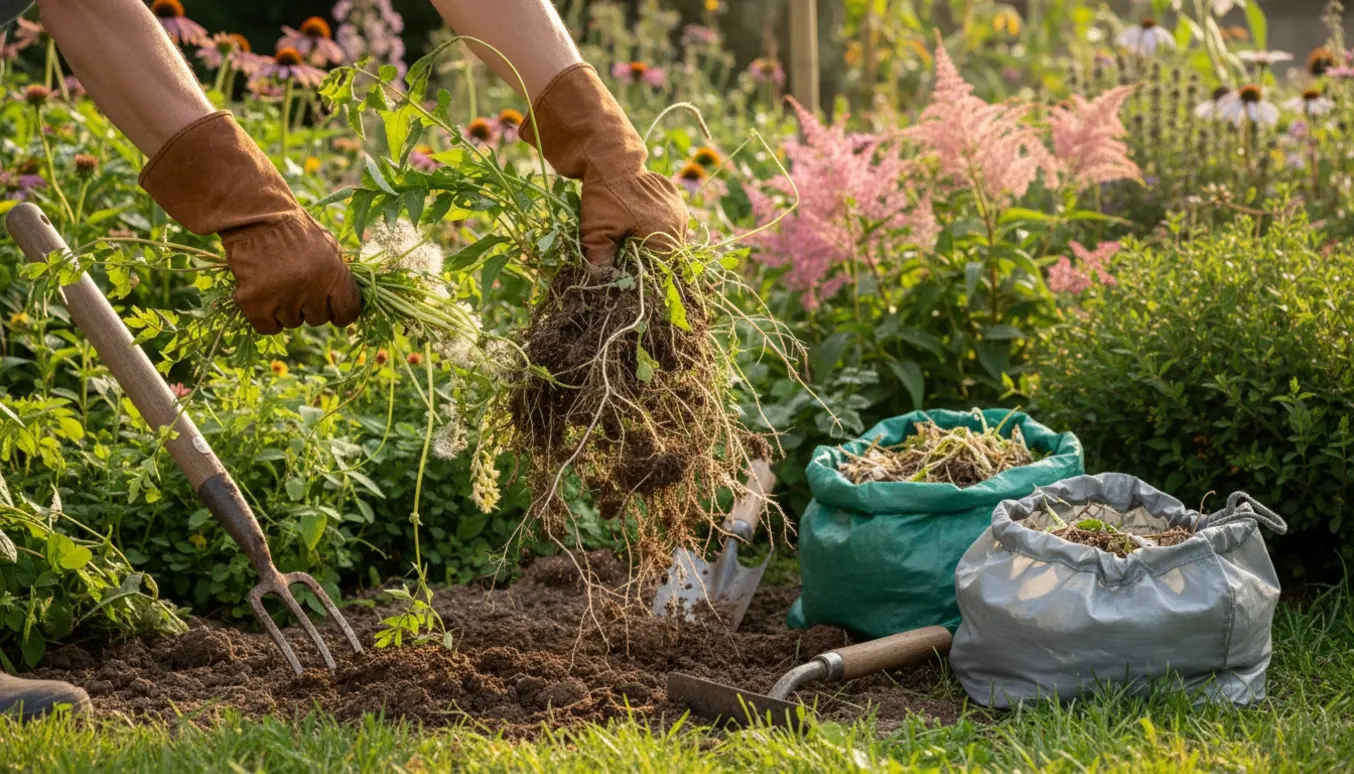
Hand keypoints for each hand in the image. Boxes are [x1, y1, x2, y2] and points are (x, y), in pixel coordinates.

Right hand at [139, 112, 361, 333]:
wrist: (257, 214)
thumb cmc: (295, 229)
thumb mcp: (328, 247)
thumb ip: (339, 275)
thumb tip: (348, 302)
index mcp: (334, 275)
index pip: (348, 313)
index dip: (341, 313)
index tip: (332, 309)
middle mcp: (312, 290)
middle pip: (318, 319)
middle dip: (310, 306)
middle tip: (297, 286)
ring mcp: (283, 297)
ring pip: (292, 322)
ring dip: (286, 308)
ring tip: (277, 283)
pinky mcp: (255, 302)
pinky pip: (268, 327)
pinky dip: (266, 318)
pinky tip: (264, 299)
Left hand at [579, 170, 686, 268]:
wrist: (611, 161)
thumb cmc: (604, 197)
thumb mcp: (596, 231)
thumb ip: (600, 260)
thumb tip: (600, 282)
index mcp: (664, 234)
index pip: (662, 270)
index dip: (646, 277)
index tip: (630, 278)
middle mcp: (678, 224)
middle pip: (670, 257)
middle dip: (653, 263)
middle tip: (632, 264)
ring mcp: (681, 212)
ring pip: (674, 242)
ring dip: (659, 247)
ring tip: (639, 246)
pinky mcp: (677, 202)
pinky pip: (674, 226)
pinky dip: (662, 231)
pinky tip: (645, 229)